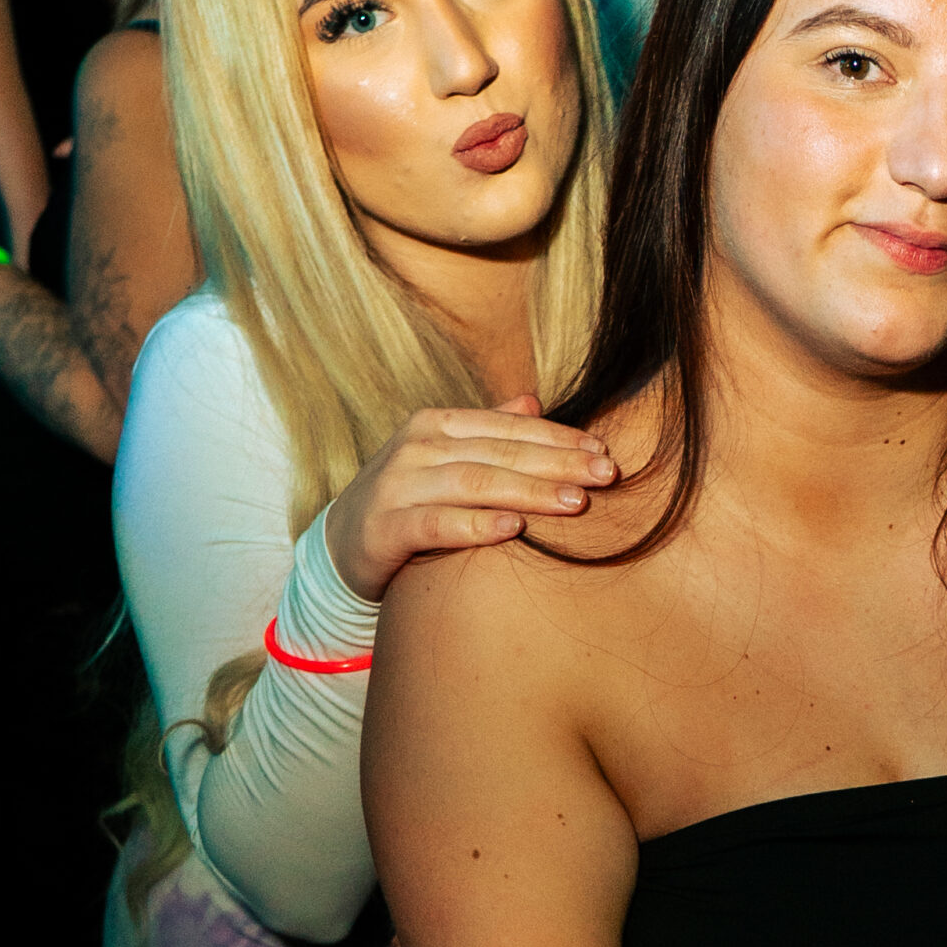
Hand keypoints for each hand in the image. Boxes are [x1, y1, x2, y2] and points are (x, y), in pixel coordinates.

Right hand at [324, 393, 619, 601]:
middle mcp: (417, 447)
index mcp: (437, 425)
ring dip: (529, 492)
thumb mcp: (445, 460)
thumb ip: (488, 432)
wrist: (341, 545)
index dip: (558, 438)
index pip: (509, 428)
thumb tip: (533, 401)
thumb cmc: (408, 500)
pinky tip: (513, 529)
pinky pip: (438, 523)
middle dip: (557, 463)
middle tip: (606, 475)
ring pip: (475, 484)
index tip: (603, 452)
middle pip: (500, 453)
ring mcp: (399, 485)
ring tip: (574, 502)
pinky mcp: (386, 527)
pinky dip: (477, 525)